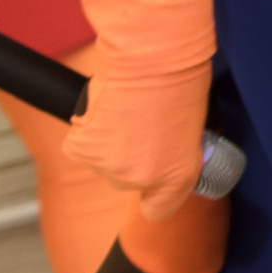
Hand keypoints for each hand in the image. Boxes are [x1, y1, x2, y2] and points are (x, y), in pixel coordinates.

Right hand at [65, 65, 211, 219]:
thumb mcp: (192, 132)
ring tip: (123, 113)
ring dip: (106, 143)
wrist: (153, 63)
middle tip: (137, 129)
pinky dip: (86, 130)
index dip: (152, 196)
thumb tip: (161, 154)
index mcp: (179, 179)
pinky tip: (104, 110)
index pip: (158, 209)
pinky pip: (79, 145)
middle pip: (124, 182)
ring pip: (100, 163)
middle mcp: (143, 180)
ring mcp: (110, 168)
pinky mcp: (82, 151)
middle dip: (127, 159)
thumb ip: (173, 154)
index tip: (151, 185)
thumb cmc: (182, 86)